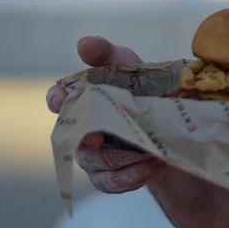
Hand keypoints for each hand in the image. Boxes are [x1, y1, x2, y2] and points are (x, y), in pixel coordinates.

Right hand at [46, 35, 166, 193]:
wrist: (172, 129)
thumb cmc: (142, 90)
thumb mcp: (129, 67)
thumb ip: (106, 54)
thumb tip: (83, 43)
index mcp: (83, 100)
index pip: (58, 99)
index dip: (56, 99)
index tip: (61, 99)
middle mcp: (81, 129)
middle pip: (76, 138)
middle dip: (92, 139)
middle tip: (105, 137)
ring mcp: (91, 156)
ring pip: (96, 163)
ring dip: (125, 159)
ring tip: (151, 150)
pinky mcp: (107, 177)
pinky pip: (110, 183)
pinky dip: (133, 176)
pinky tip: (153, 164)